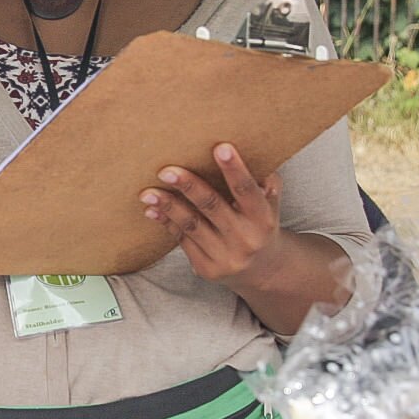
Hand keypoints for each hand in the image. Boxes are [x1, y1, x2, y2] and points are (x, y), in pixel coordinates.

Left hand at [140, 143, 282, 287]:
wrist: (262, 270)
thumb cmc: (260, 225)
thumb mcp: (269, 205)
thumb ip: (263, 183)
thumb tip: (248, 153)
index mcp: (263, 218)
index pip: (247, 190)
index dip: (234, 169)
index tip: (220, 147)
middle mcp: (245, 239)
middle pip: (212, 206)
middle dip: (189, 186)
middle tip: (167, 170)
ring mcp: (225, 256)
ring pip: (191, 225)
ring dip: (168, 206)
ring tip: (148, 192)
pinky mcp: (207, 268)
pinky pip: (183, 240)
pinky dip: (167, 222)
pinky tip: (152, 209)